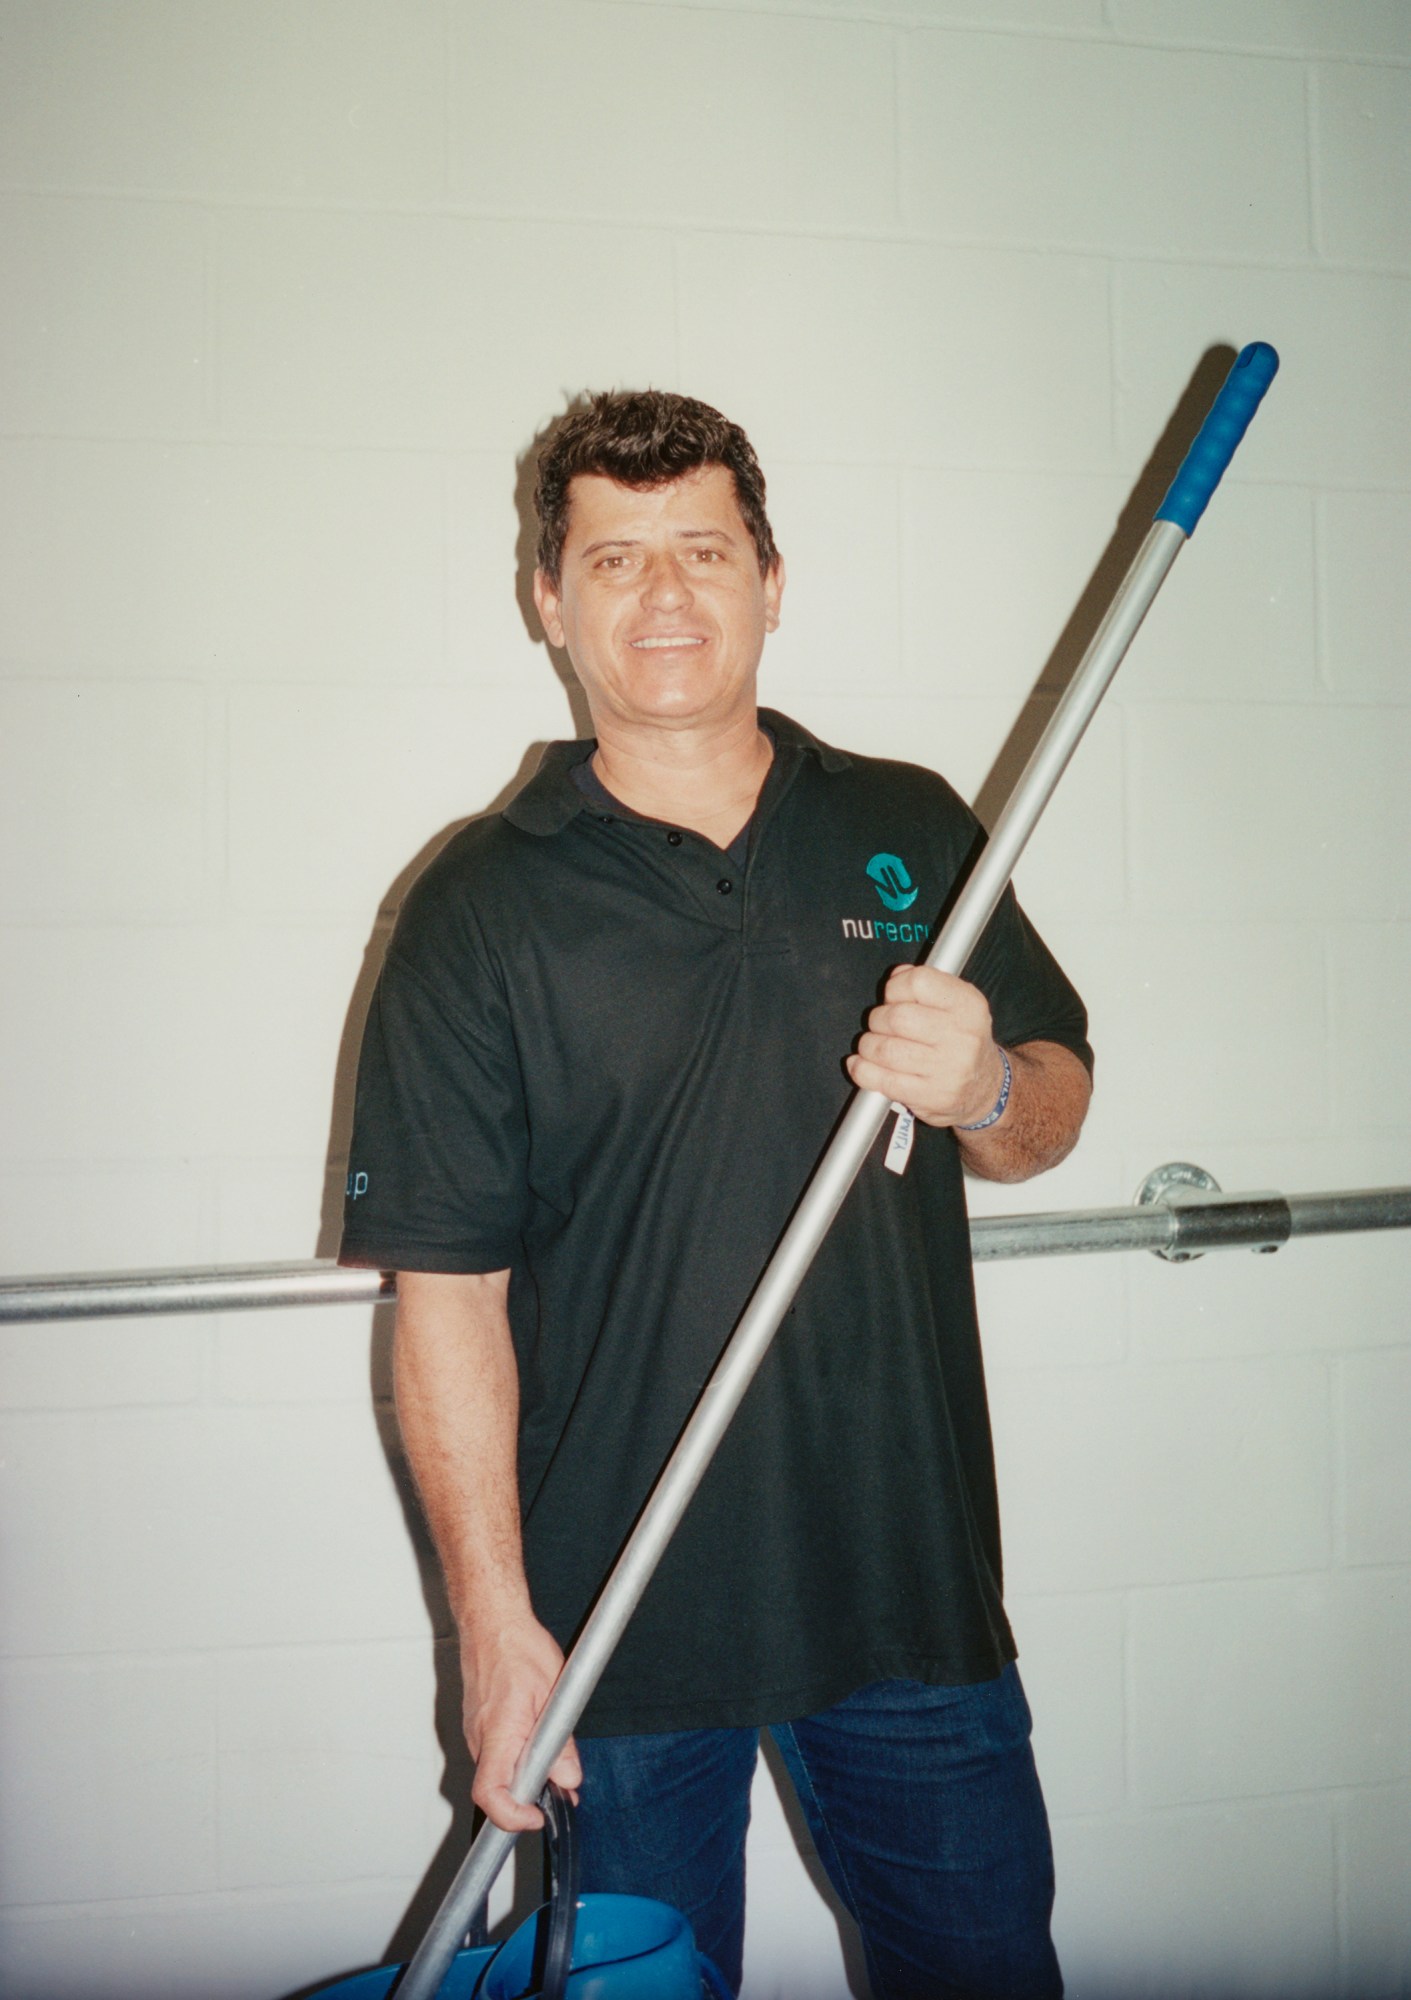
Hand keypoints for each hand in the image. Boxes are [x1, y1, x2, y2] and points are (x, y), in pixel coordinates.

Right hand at [461, 1611, 582, 1831]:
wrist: (491, 1621)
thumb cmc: (517, 1646)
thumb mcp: (553, 1692)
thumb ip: (560, 1742)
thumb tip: (568, 1779)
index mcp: (498, 1732)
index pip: (490, 1794)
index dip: (512, 1816)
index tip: (537, 1817)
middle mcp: (480, 1739)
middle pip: (497, 1790)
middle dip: (529, 1798)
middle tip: (564, 1791)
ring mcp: (476, 1734)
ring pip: (499, 1773)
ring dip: (526, 1775)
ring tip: (558, 1762)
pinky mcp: (479, 1727)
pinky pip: (497, 1755)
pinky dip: (519, 1757)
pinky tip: (539, 1742)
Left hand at [846, 964, 1005, 1130]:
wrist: (985, 1089)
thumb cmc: (962, 1041)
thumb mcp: (957, 1005)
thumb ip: (926, 985)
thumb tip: (896, 975)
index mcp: (968, 1006)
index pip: (918, 982)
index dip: (895, 988)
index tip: (893, 998)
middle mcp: (962, 1037)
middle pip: (896, 1017)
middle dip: (878, 1019)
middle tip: (881, 1026)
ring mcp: (947, 1070)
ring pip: (884, 1049)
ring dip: (868, 1046)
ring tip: (874, 1046)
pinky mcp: (931, 1097)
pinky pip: (881, 1080)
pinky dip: (862, 1070)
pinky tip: (863, 1065)